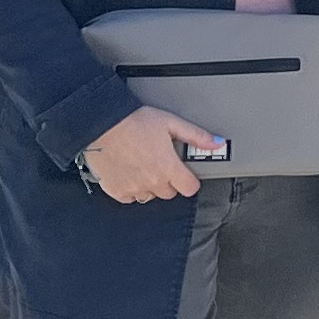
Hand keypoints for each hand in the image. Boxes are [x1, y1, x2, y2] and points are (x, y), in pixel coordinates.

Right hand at [83, 104, 220, 202]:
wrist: (102, 123)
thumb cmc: (134, 120)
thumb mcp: (170, 122)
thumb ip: (196, 135)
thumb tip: (217, 142)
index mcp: (168, 167)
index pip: (190, 188)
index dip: (189, 180)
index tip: (185, 173)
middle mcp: (152, 182)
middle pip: (170, 192)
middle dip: (168, 180)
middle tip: (159, 162)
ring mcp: (133, 188)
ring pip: (149, 196)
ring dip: (149, 184)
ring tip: (142, 164)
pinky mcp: (115, 191)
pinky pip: (129, 197)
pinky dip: (131, 188)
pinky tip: (128, 171)